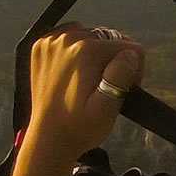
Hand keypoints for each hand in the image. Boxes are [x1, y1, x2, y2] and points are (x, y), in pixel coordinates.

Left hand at [25, 24, 144, 156]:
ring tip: (86, 81)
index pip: (131, 47)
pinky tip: (72, 72)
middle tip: (102, 88)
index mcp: (86, 51)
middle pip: (110, 39)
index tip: (121, 90)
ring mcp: (51, 41)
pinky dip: (74, 50)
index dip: (133, 70)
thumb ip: (120, 78)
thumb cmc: (79, 128)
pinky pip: (69, 37)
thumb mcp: (106, 110)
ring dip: (94, 54)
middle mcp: (67, 39)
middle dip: (113, 60)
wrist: (48, 139)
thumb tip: (130, 54)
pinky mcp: (41, 46)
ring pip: (91, 36)